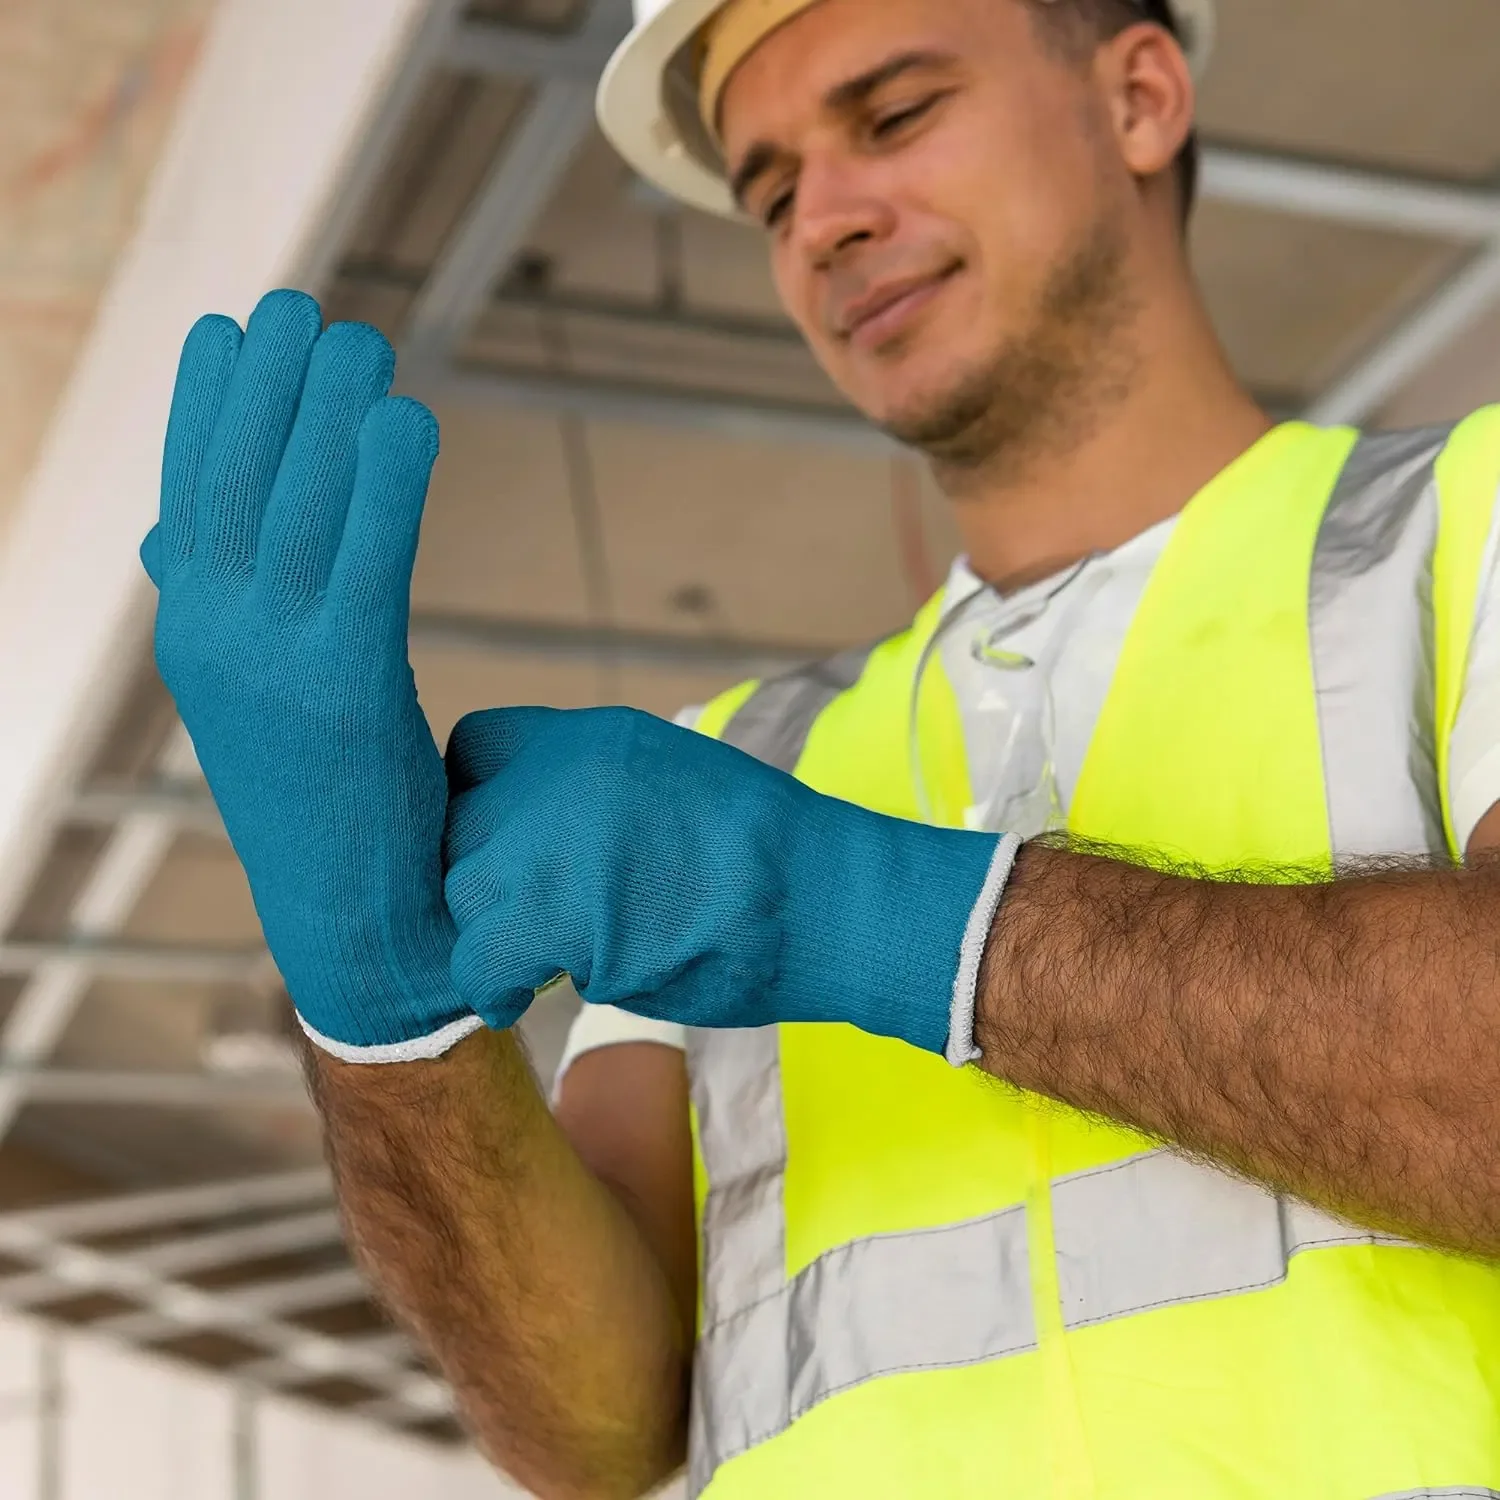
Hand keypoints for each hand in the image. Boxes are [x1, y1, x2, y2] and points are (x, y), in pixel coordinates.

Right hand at [143, 290, 476, 1060]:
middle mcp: (215, 641)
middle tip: (302, 309)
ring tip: (359, 339)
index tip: (232, 331)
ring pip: (292, 512)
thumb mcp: (266, 697)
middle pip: (235, 486)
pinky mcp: (342, 692)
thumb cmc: (331, 803)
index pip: (191, 497)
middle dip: (265, 390)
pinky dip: (380, 488)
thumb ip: (237, 612)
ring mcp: (271, 666)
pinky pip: (363, 565)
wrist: (356, 925)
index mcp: (197, 638)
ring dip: (323, 415)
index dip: (211, 408)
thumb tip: (184, 534)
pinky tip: (406, 420)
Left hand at [442, 706, 1006, 1056]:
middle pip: (459, 827)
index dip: (477, 804)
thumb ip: (593, 795)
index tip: (501, 848)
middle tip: (519, 917)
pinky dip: (493, 986)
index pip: (474, 749)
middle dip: (481, 878)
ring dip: (489, 932)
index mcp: (591, 737)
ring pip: (462, 893)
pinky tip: (518, 996)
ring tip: (529, 959)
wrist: (825, 900)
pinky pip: (479, 960)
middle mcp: (562, 776)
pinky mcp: (562, 918)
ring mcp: (557, 841)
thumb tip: (535, 836)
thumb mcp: (671, 781)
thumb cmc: (764, 858)